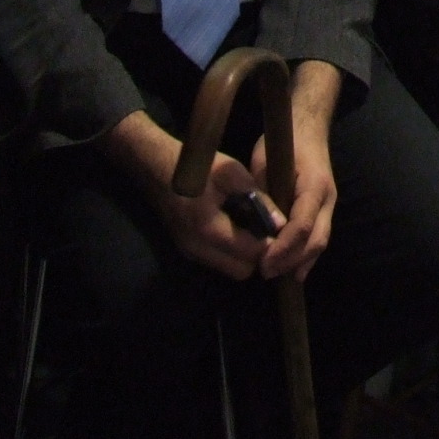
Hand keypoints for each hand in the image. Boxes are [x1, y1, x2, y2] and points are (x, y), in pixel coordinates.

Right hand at [103, 112, 270, 280]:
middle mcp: (197, 249)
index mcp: (209, 229)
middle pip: (241, 271)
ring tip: (255, 230)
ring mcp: (190, 253)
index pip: (251, 254)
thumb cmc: (198, 167)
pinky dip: (232, 253)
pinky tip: (238, 230)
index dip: (270, 244)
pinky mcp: (187, 251)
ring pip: (230, 270)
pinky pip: (218, 262)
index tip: (281, 230)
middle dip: (259, 256)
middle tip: (269, 232)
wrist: (157, 169)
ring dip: (245, 257)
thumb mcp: (232, 173)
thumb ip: (258, 197)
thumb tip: (281, 222)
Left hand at [250, 125, 335, 282]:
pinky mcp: (325, 209)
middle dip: (292, 261)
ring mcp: (329, 203)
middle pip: (316, 239)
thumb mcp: (266, 164)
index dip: (284, 248)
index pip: (302, 224)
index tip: (264, 262)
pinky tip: (292, 271)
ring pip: (321, 241)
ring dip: (300, 262)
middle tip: (266, 273)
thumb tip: (254, 227)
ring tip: (277, 275)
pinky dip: (306, 256)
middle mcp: (327, 197)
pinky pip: (319, 236)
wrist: (307, 127)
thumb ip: (263, 195)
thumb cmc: (284, 143)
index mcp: (313, 184)